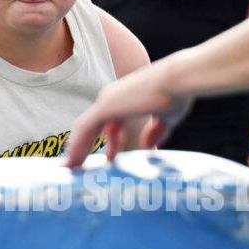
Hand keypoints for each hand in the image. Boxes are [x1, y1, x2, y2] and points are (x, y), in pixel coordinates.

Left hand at [65, 63, 192, 167]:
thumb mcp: (166, 118)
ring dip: (77, 149)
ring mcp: (107, 101)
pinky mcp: (105, 107)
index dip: (110, 141)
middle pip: (93, 125)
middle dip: (85, 145)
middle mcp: (113, 98)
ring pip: (85, 129)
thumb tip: (148, 146)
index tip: (110, 158)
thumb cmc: (177, 94)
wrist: (178, 80)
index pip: (111, 122)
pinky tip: (73, 161)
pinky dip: (77, 146)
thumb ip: (156, 131)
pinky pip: (85, 130)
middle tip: (79, 165)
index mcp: (126, 99)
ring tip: (70, 168)